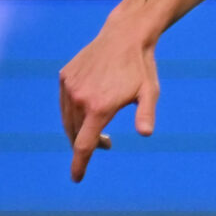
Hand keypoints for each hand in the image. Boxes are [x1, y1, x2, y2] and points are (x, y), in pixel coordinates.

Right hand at [58, 18, 158, 181]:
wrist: (125, 36)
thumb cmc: (141, 68)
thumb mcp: (150, 93)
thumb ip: (145, 114)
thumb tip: (146, 133)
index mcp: (99, 107)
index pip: (84, 145)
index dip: (80, 164)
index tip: (77, 178)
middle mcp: (79, 98)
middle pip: (75, 135)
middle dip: (87, 145)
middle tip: (107, 144)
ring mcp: (69, 87)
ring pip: (68, 120)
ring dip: (79, 131)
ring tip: (98, 130)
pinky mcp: (65, 77)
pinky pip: (65, 103)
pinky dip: (73, 113)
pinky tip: (89, 109)